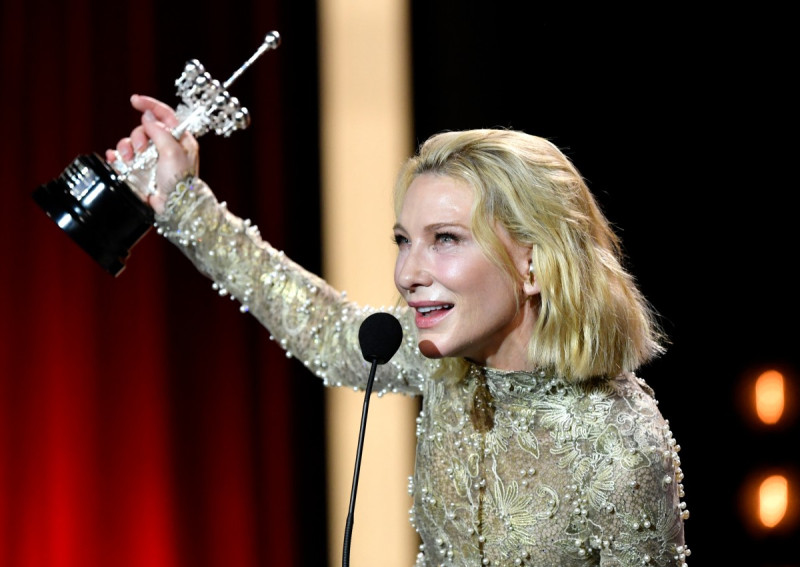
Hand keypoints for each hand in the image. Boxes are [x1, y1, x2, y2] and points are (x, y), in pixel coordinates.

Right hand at [106, 94, 198, 214]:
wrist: (173, 206)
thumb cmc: (179, 180)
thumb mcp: (173, 151)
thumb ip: (160, 131)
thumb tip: (148, 116)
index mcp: (180, 139)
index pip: (165, 115)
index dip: (150, 105)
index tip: (135, 100)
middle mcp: (166, 146)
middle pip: (144, 129)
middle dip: (138, 136)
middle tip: (141, 150)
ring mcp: (152, 159)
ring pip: (132, 143)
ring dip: (126, 148)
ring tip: (128, 159)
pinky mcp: (141, 170)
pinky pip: (124, 158)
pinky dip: (118, 157)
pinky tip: (116, 160)